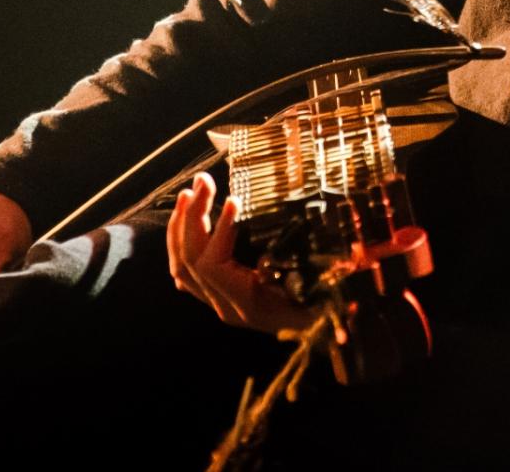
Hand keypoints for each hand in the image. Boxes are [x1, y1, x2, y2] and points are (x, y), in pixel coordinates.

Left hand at [167, 172, 319, 335]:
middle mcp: (227, 306)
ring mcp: (220, 303)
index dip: (219, 231)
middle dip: (192, 217)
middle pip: (190, 261)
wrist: (327, 329)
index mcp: (249, 304)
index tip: (235, 199)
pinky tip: (186, 218)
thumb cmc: (328, 304)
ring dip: (181, 227)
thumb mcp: (320, 286)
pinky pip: (187, 270)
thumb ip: (296, 270)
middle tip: (204, 181)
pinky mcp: (220, 295)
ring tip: (189, 193)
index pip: (213, 266)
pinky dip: (181, 241)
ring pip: (181, 267)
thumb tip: (266, 254)